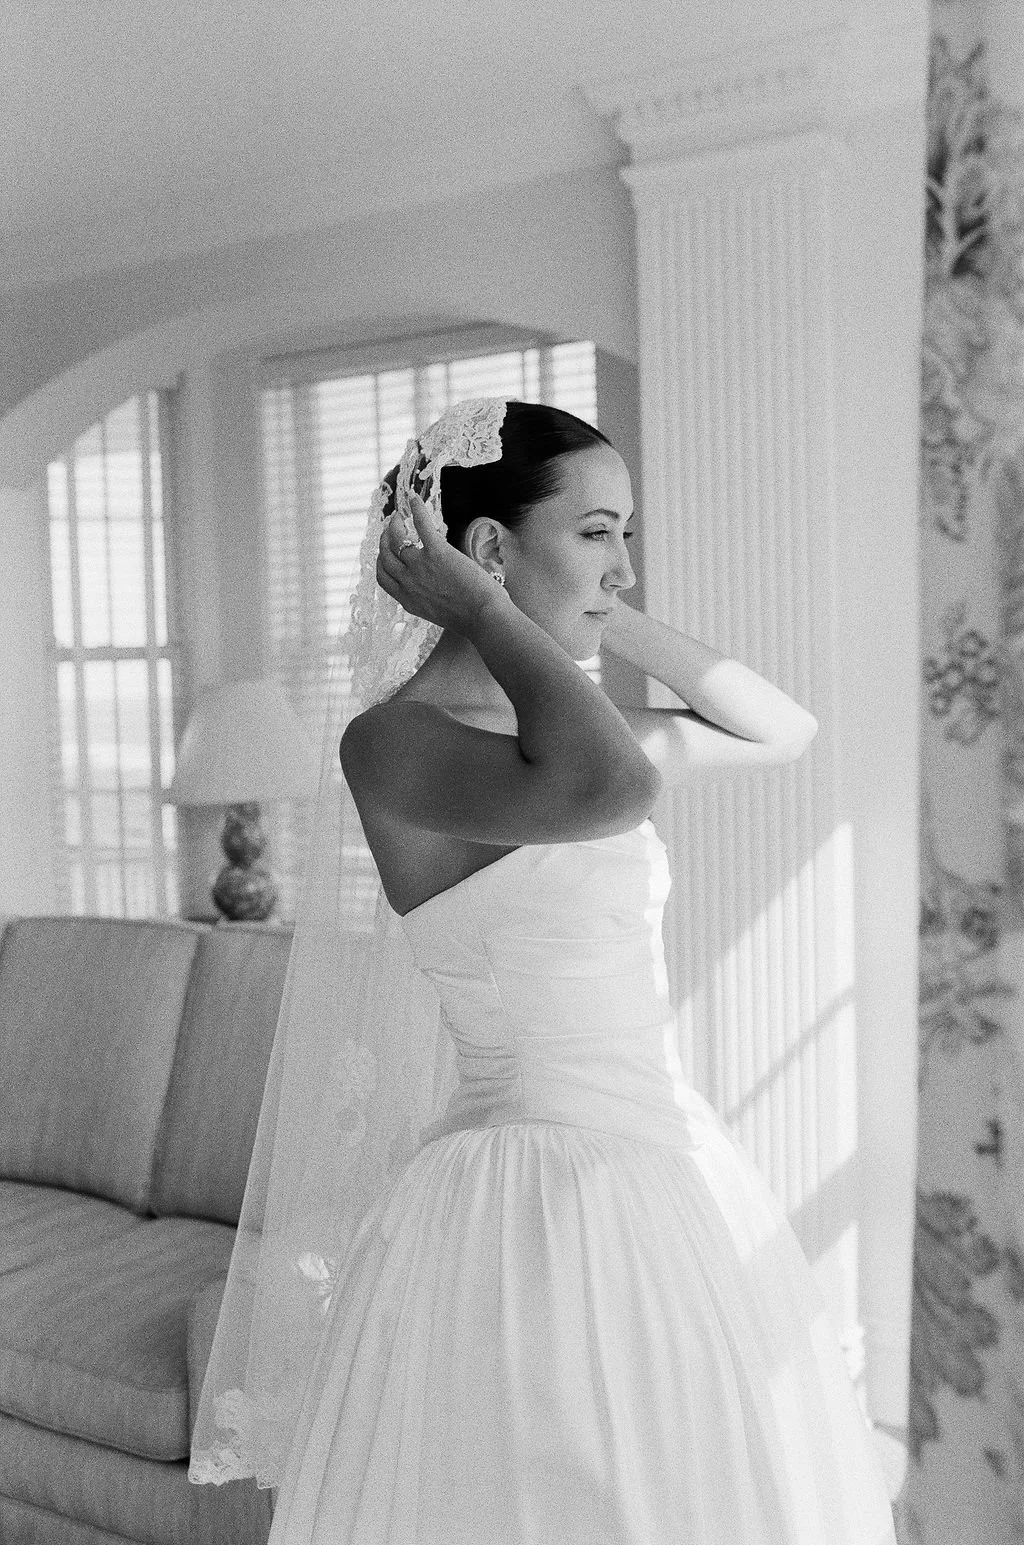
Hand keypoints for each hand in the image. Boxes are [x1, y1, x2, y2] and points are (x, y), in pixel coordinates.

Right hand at [376, 493, 507, 634]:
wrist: (484, 618)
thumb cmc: (471, 619)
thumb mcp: (439, 613)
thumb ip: (429, 599)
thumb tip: (436, 589)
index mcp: (407, 599)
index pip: (383, 577)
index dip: (382, 561)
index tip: (386, 551)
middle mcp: (408, 582)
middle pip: (385, 555)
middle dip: (384, 540)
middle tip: (391, 529)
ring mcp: (419, 566)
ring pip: (396, 539)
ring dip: (394, 525)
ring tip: (398, 517)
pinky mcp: (437, 552)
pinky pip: (421, 525)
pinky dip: (416, 509)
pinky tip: (413, 498)